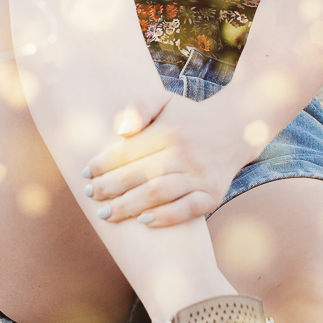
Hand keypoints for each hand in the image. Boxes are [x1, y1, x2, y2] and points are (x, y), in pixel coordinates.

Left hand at [83, 87, 255, 226]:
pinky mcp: (213, 195)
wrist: (236, 129)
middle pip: (140, 175)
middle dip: (110, 188)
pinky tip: (143, 222)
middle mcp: (185, 153)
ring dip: (129, 206)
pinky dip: (166, 218)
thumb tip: (121, 131)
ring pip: (159, 194)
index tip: (86, 172)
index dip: (104, 163)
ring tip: (106, 214)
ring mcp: (201, 176)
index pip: (129, 150)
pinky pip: (188, 211)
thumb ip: (139, 107)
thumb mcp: (164, 101)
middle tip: (90, 195)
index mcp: (169, 130)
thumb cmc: (188, 118)